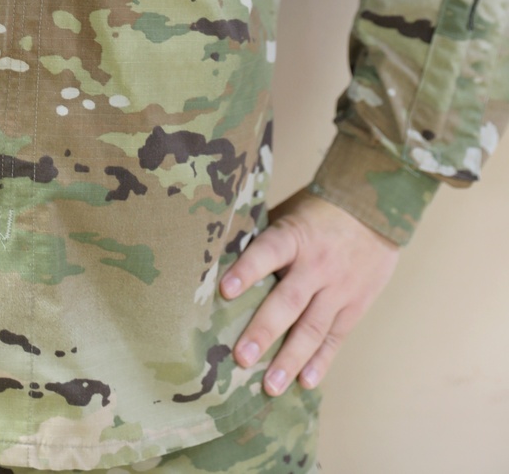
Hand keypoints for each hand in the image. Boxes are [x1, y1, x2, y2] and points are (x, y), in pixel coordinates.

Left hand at [219, 189, 399, 394]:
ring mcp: (338, 288)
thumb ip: (263, 237)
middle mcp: (316, 265)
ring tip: (270, 385)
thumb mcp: (288, 213)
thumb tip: (220, 256)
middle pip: (288, 300)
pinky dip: (321, 361)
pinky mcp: (355, 305)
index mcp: (294, 236)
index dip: (247, 270)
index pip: (267, 253)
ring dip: (291, 359)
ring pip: (312, 328)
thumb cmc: (317, 211)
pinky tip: (305, 382)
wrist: (374, 209)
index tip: (225, 291)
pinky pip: (335, 337)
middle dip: (264, 330)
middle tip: (242, 358)